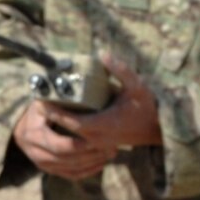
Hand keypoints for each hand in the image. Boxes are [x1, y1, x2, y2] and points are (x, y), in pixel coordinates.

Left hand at [10, 58, 160, 179]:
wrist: (159, 129)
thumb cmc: (147, 107)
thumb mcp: (136, 86)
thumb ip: (121, 70)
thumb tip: (104, 54)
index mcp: (103, 124)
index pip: (72, 122)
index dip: (55, 113)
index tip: (42, 102)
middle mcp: (98, 137)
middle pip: (67, 129)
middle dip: (53, 116)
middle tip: (40, 101)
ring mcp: (100, 143)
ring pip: (72, 136)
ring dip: (60, 123)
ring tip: (47, 108)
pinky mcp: (102, 144)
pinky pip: (79, 139)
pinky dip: (69, 129)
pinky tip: (61, 118)